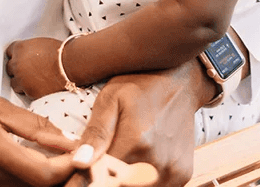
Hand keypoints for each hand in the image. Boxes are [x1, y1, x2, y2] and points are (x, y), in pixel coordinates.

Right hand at [0, 94, 79, 186]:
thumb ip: (34, 126)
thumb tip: (68, 140)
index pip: (44, 175)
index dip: (69, 168)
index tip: (80, 153)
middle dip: (61, 175)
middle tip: (72, 157)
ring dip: (43, 180)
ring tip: (52, 160)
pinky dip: (25, 182)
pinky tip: (29, 167)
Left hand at [6, 37, 66, 99]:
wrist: (71, 64)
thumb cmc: (60, 52)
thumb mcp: (39, 44)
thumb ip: (28, 50)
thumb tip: (25, 56)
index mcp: (20, 48)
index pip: (10, 52)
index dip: (17, 56)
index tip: (21, 59)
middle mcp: (17, 63)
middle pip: (9, 68)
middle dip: (18, 69)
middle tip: (29, 70)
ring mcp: (21, 78)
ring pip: (14, 83)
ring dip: (21, 82)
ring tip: (34, 80)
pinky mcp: (28, 91)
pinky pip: (24, 92)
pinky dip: (30, 90)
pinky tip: (40, 85)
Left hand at [68, 62, 210, 186]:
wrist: (181, 81)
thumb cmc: (141, 85)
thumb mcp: (111, 99)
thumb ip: (96, 133)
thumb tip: (79, 162)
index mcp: (135, 142)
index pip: (99, 178)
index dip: (84, 178)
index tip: (77, 175)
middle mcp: (156, 161)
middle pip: (117, 186)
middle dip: (103, 178)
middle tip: (100, 161)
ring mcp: (172, 170)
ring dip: (123, 181)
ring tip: (119, 159)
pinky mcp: (182, 174)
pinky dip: (142, 181)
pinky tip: (137, 163)